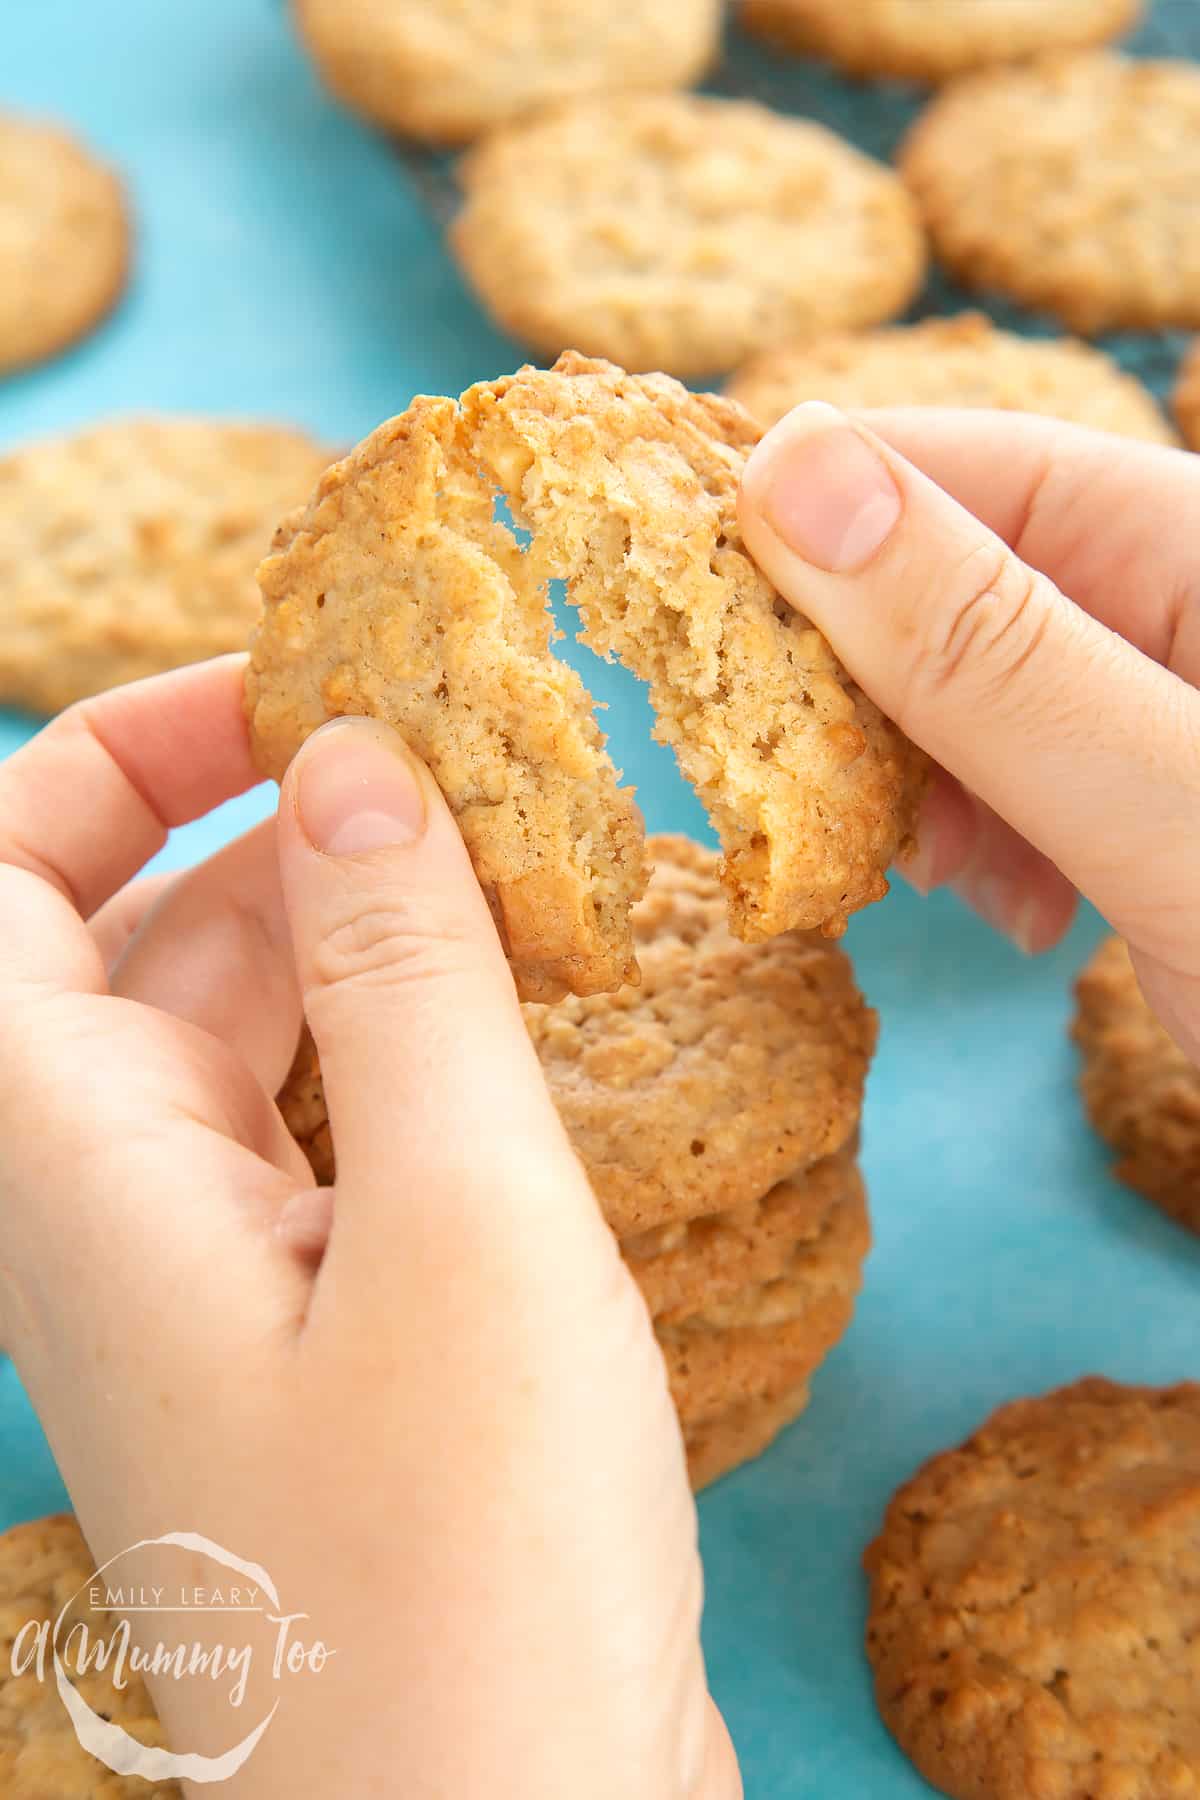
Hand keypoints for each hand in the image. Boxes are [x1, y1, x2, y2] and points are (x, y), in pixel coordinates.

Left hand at [0, 656, 738, 1798]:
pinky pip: (331, 1136)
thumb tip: (354, 758)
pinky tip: (536, 1031)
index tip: (293, 692)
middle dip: (288, 835)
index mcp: (74, 1164)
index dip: (121, 754)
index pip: (2, 882)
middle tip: (469, 772)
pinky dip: (413, 1054)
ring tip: (533, 878)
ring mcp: (213, 1283)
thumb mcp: (460, 1218)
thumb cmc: (464, 1567)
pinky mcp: (313, 1339)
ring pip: (255, 1040)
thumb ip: (400, 968)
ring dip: (370, 945)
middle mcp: (111, 1213)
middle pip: (146, 944)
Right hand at [738, 405, 1199, 1061]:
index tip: (663, 559)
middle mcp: (1182, 607)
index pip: (965, 465)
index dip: (809, 503)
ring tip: (914, 869)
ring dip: (906, 769)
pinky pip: (1016, 774)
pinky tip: (996, 908)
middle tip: (774, 765)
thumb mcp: (1171, 811)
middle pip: (950, 574)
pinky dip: (972, 835)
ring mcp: (1166, 710)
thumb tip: (799, 476)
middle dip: (853, 670)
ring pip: (966, 686)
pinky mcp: (1153, 806)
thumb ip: (993, 653)